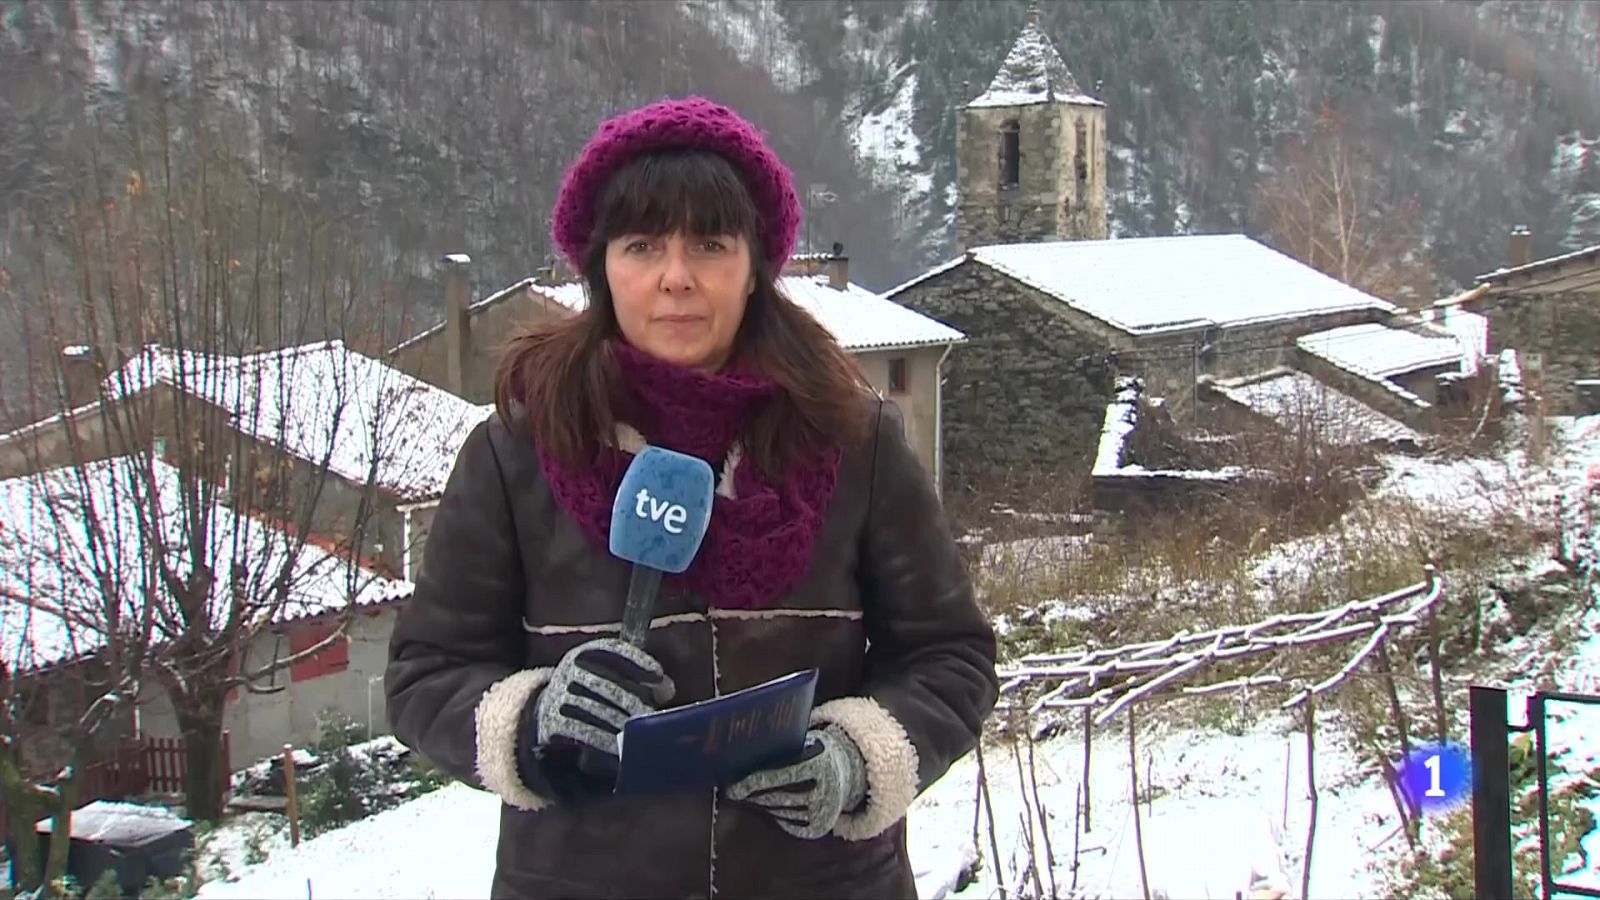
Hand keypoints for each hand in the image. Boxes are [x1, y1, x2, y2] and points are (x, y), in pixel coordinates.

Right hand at [533, 638, 674, 770]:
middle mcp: (569, 669)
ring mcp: (558, 694)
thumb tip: (667, 688)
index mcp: (584, 653)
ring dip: (618, 722)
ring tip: (639, 733)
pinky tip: (618, 747)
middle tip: (651, 714)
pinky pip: (579, 729)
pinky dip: (601, 739)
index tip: (658, 674)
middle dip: (632, 699)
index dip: (636, 660)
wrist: (549, 710)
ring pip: (593, 708)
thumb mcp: (611, 676)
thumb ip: (640, 678)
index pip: (611, 649)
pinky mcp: (551, 719)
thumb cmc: (593, 691)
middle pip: (604, 683)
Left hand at [726, 724, 865, 838]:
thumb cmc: (814, 754)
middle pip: (776, 797)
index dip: (753, 783)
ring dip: (760, 803)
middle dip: (751, 794)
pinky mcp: (817, 828)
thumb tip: (743, 756)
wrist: (845, 774)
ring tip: (749, 795)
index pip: (779, 776)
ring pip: (778, 811)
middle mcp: (824, 791)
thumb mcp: (804, 744)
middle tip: (733, 790)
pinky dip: (774, 814)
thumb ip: (781, 751)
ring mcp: (822, 813)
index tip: (733, 787)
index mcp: (821, 764)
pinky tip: (766, 804)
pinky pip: (786, 823)